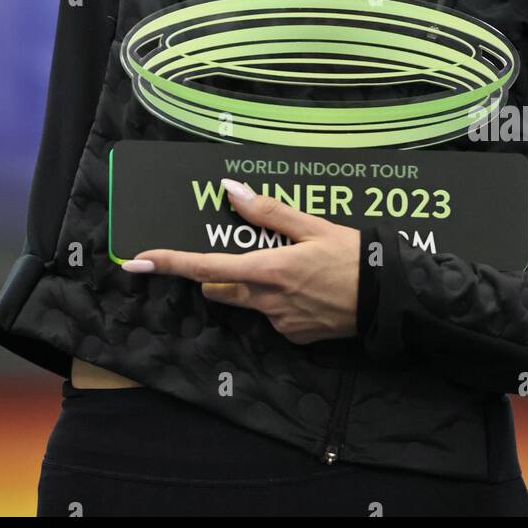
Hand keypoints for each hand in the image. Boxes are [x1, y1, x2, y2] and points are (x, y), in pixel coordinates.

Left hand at [121, 179, 360, 344]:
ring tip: (294, 267)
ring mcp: (281, 323)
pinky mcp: (295, 337)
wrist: (391, 300)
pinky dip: (280, 301)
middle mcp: (268, 302)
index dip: (169, 262)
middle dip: (219, 274)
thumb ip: (268, 211)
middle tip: (248, 252)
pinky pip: (274, 316)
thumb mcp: (313, 225)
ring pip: (248, 301)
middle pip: (220, 288)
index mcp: (268, 270)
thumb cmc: (355, 256)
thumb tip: (231, 190)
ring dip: (254, 285)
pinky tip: (309, 288)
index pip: (205, 268)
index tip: (137, 260)